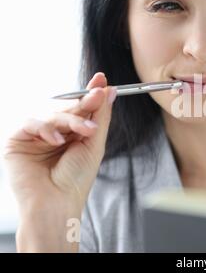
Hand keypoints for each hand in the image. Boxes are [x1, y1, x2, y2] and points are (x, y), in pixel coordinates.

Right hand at [3, 72, 116, 251]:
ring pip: (51, 112)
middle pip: (67, 107)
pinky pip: (31, 123)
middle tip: (97, 96)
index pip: (80, 108)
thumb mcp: (94, 144)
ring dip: (70, 118)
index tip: (102, 80)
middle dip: (84, 102)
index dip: (90, 93)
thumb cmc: (76, 179)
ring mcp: (36, 136)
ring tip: (85, 130)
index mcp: (72, 134)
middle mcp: (54, 132)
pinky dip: (46, 128)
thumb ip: (100, 116)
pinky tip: (57, 140)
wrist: (56, 204)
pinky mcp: (17, 140)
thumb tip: (109, 91)